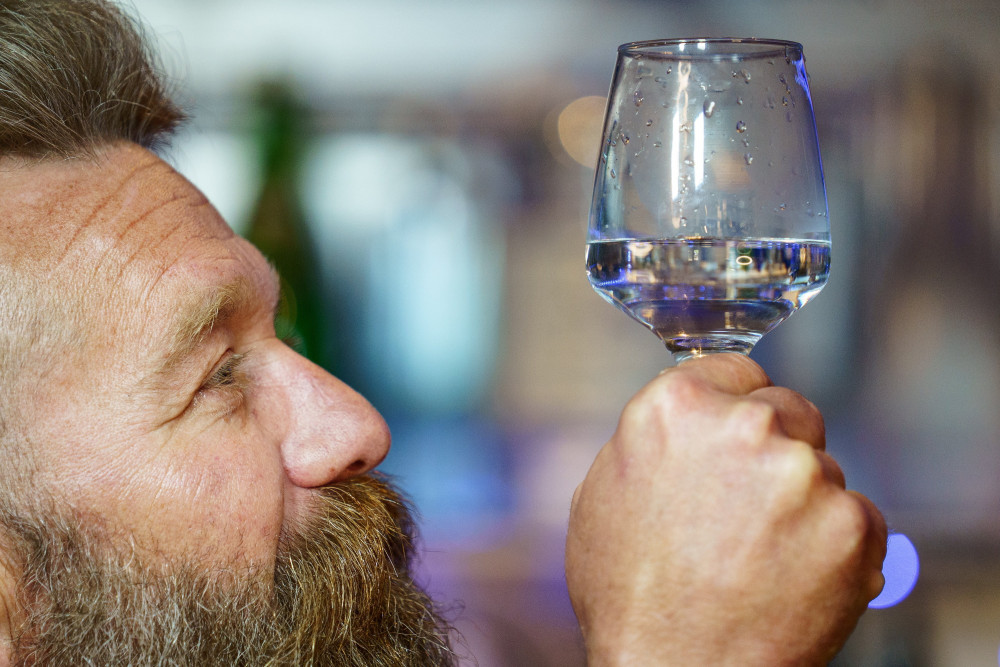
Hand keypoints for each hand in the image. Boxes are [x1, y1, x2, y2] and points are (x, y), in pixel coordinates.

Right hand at [565, 354, 886, 666]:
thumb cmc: (628, 594)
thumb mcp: (602, 492)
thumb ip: (652, 439)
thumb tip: (682, 423)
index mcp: (676, 406)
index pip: (737, 369)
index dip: (736, 405)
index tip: (737, 434)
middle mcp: (744, 425)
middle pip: (788, 409)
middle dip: (775, 448)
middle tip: (748, 507)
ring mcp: (803, 474)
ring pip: (822, 467)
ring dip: (803, 501)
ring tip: (759, 557)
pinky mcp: (850, 524)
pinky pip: (857, 518)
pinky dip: (837, 545)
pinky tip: (793, 576)